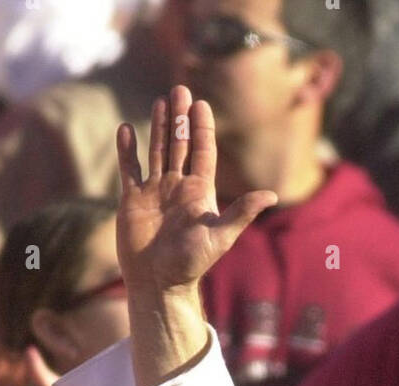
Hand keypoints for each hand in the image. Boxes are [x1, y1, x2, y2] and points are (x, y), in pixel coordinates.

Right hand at [115, 85, 276, 298]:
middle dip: (180, 118)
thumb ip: (242, 213)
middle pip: (180, 144)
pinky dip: (127, 150)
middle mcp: (177, 187)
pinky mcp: (132, 200)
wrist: (160, 283)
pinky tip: (126, 129)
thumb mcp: (221, 236)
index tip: (201, 103)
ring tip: (160, 101)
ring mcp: (154, 191)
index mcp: (199, 193)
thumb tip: (272, 195)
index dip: (203, 128)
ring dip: (157, 126)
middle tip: (180, 89)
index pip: (203, 152)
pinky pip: (129, 169)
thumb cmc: (192, 263)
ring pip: (157, 151)